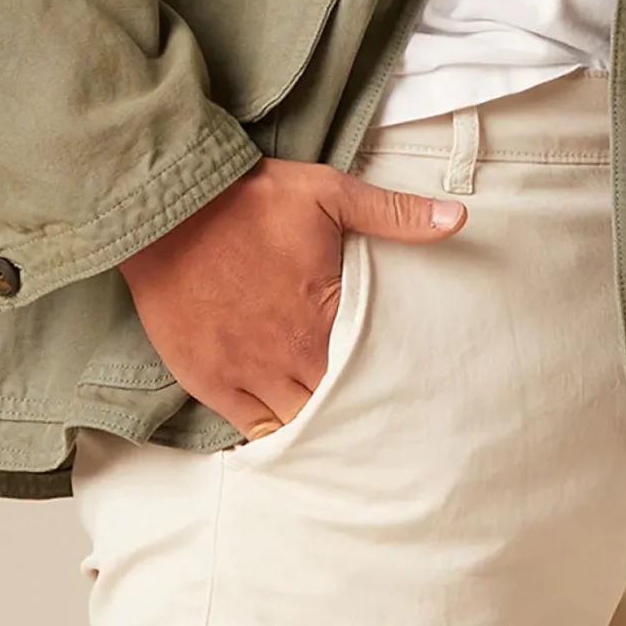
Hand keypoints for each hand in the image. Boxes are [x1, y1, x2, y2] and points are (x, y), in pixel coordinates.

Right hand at [117, 156, 466, 437]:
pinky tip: (289, 430)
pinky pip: (248, 427)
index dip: (387, 385)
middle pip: (335, 407)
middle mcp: (287, 355)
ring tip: (337, 427)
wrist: (169, 209)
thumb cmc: (252, 199)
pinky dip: (271, 432)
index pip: (370, 371)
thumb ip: (394, 213)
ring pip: (295, 425)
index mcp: (323, 317)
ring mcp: (245, 372)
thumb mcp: (330, 194)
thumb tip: (457, 219)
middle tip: (376, 417)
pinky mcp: (207, 378)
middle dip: (355, 411)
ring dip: (316, 424)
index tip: (405, 391)